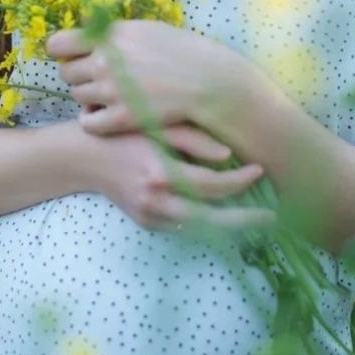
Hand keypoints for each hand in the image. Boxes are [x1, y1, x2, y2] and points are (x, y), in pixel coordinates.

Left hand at [46, 20, 227, 135]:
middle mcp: (104, 62)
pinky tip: (110, 116)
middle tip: (100, 79)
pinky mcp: (120, 118)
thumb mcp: (146, 29)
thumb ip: (114, 31)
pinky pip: (88, 122)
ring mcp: (111, 91)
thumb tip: (88, 26)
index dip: (64, 52)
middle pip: (66, 73)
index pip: (57, 44)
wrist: (208, 81)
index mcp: (109, 36)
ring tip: (112, 97)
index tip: (75, 57)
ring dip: (90, 98)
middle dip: (80, 75)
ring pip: (77, 97)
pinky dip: (94, 121)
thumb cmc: (183, 51)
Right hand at [81, 121, 272, 232]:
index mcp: (160, 173)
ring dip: (227, 223)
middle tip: (271, 216)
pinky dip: (204, 220)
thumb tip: (229, 157)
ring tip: (254, 215)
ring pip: (199, 228)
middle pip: (211, 219)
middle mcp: (155, 201)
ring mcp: (149, 217)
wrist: (83, 157)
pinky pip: (182, 226)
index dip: (241, 180)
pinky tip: (221, 211)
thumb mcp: (157, 126)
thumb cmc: (123, 133)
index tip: (260, 170)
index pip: (213, 185)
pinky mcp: (146, 224)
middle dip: (244, 219)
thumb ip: (193, 140)